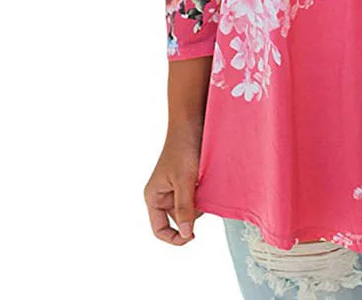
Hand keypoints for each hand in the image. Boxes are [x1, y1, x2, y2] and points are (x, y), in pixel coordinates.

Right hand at [144, 125, 204, 244]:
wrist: (193, 124)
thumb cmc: (183, 148)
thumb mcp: (184, 180)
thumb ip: (184, 208)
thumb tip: (186, 235)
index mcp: (153, 197)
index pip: (160, 229)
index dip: (175, 237)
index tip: (192, 236)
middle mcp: (163, 195)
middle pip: (179, 219)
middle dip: (192, 213)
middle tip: (200, 195)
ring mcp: (177, 188)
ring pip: (192, 208)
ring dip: (201, 202)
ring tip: (203, 184)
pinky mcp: (190, 181)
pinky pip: (198, 196)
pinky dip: (205, 193)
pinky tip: (208, 181)